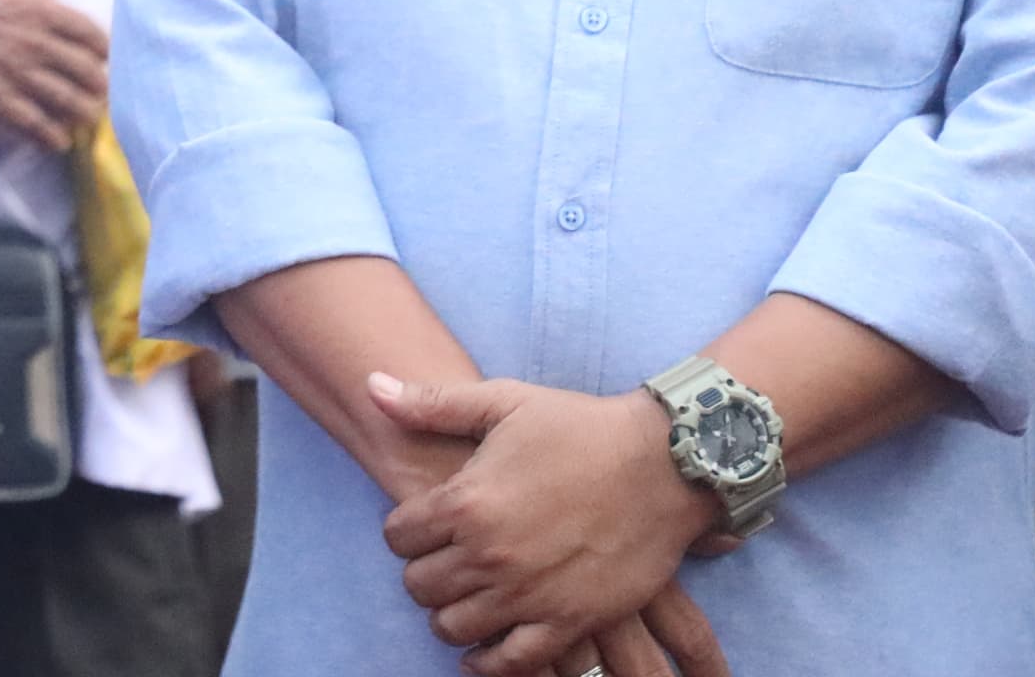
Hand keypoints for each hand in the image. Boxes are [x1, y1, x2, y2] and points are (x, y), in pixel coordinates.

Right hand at [0, 0, 107, 151]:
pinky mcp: (0, 101)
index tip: (104, 55)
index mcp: (41, 10)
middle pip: (84, 70)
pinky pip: (36, 124)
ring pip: (67, 100)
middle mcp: (37, 45)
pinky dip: (52, 136)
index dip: (102, 47)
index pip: (88, 33)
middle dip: (98, 83)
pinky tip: (59, 139)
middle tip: (102, 90)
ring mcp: (19, 75)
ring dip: (83, 111)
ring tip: (88, 115)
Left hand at [373, 376, 713, 675]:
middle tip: (444, 561)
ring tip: (464, 598)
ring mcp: (529, 594)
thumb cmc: (580, 427)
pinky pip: (511, 663)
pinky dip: (489, 662)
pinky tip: (483, 651)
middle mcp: (490, 555)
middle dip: (425, 572)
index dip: (405, 531)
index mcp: (466, 502)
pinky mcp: (570, 621)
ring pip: (453, 627)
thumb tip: (371, 386)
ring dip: (451, 614)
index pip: (397, 538)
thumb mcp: (503, 402)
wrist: (663, 463)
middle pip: (419, 586)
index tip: (423, 526)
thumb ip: (433, 403)